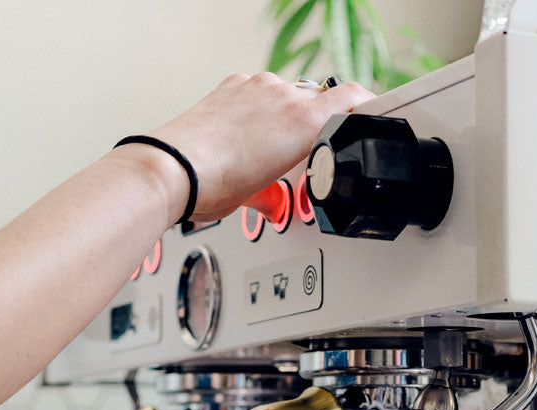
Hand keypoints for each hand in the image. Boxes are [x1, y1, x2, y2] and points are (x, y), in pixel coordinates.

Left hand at [148, 73, 374, 221]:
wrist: (172, 170)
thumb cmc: (214, 185)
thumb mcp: (263, 194)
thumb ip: (283, 186)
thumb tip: (276, 196)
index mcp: (303, 120)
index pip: (353, 97)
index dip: (364, 107)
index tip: (364, 117)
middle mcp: (283, 95)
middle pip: (316, 103)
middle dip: (310, 128)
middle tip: (298, 156)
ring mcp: (255, 86)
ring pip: (284, 97)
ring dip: (280, 120)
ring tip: (261, 152)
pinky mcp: (231, 85)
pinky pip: (256, 93)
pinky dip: (254, 112)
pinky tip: (241, 137)